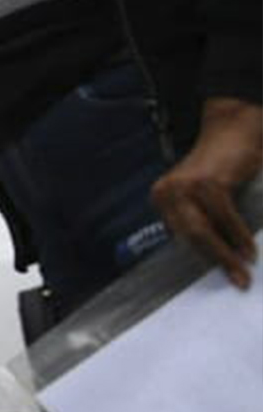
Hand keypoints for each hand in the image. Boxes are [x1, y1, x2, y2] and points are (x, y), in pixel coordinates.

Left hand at [153, 97, 262, 287]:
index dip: (202, 258)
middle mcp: (167, 193)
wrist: (232, 130)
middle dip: (216, 262)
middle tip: (238, 281)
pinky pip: (224, 218)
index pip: (180, 237)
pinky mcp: (208, 183)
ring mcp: (186, 187)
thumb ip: (200, 219)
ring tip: (245, 269)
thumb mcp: (201, 195)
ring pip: (205, 232)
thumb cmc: (221, 166)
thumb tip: (215, 257)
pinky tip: (249, 250)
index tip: (219, 277)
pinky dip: (239, 236)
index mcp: (161, 198)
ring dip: (229, 254)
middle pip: (190, 238)